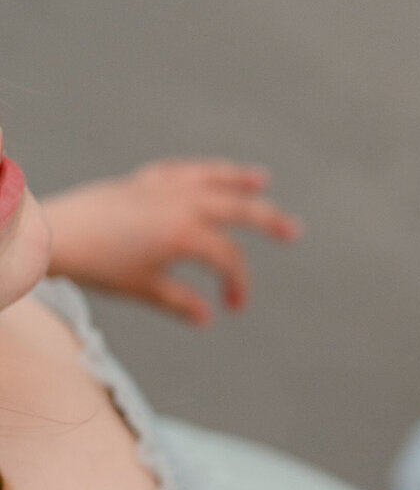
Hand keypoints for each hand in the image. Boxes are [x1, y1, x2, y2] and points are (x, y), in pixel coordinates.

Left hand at [43, 160, 301, 322]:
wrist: (57, 235)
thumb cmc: (99, 266)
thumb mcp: (144, 289)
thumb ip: (180, 302)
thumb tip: (206, 317)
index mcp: (186, 234)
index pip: (229, 258)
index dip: (238, 284)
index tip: (234, 307)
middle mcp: (182, 204)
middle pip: (238, 210)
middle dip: (268, 221)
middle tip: (294, 230)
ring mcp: (164, 188)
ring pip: (212, 179)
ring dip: (239, 180)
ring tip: (261, 180)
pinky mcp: (144, 181)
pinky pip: (183, 171)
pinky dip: (202, 173)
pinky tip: (211, 177)